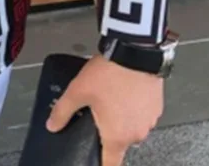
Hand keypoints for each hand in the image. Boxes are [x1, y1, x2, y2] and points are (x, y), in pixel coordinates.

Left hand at [46, 52, 162, 165]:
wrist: (135, 53)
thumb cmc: (108, 74)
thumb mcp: (78, 91)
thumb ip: (63, 112)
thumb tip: (52, 126)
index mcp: (117, 136)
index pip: (111, 164)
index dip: (100, 163)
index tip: (94, 160)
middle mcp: (137, 134)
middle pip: (119, 142)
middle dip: (107, 131)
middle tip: (96, 113)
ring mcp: (149, 121)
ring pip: (131, 127)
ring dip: (121, 118)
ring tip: (109, 99)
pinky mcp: (156, 108)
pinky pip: (141, 114)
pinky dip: (133, 108)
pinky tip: (122, 92)